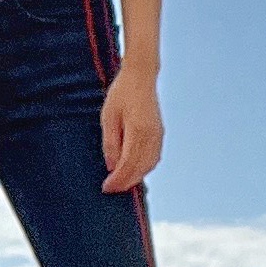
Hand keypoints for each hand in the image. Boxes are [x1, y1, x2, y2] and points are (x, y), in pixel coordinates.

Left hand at [101, 65, 162, 193]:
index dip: (117, 180)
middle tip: (111, 189)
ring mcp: (158, 135)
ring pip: (149, 165)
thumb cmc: (122, 93)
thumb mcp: (108, 117)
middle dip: (125, 182)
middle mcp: (152, 136)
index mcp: (138, 131)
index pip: (128, 164)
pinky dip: (144, 168)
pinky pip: (154, 157)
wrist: (141, 77)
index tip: (106, 188)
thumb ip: (111, 143)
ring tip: (120, 183)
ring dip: (136, 177)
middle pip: (140, 169)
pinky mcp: (159, 133)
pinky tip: (134, 171)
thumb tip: (112, 167)